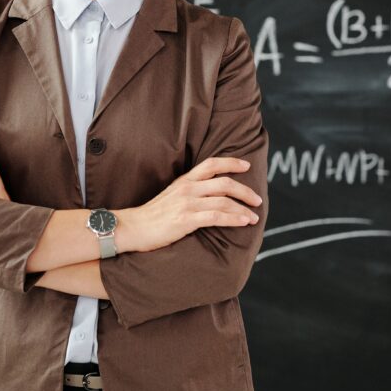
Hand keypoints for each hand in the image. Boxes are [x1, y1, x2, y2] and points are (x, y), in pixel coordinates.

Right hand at [117, 157, 262, 252]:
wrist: (133, 228)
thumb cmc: (152, 216)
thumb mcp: (171, 196)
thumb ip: (189, 192)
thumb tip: (208, 196)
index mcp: (184, 180)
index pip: (211, 164)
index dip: (231, 163)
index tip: (246, 165)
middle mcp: (188, 188)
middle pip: (224, 182)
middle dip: (245, 190)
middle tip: (257, 199)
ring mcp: (187, 203)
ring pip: (224, 200)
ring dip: (243, 208)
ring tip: (254, 216)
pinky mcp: (186, 219)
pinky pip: (216, 216)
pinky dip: (234, 219)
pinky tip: (243, 222)